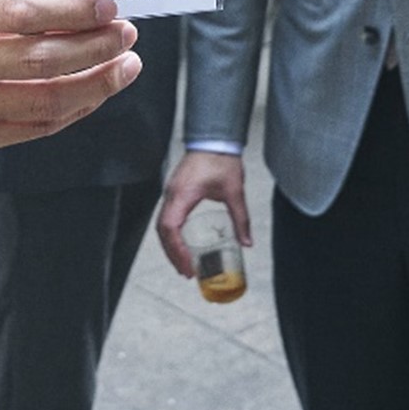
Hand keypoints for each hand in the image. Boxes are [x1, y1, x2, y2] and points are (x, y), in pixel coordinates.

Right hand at [0, 0, 138, 148]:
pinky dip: (76, 108)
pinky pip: (37, 127)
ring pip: (42, 102)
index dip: (72, 13)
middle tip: (127, 36)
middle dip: (93, 48)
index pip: (19, 15)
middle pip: (35, 61)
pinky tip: (97, 89)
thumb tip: (94, 14)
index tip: (109, 9)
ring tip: (126, 66)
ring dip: (96, 85)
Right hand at [156, 150, 249, 277]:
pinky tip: (182, 242)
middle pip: (162, 230)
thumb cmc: (221, 159)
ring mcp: (171, 191)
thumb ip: (240, 218)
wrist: (214, 138)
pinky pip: (167, 215)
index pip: (170, 228)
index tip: (187, 265)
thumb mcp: (234, 191)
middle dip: (172, 253)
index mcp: (183, 195)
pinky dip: (171, 233)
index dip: (176, 249)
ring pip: (162, 224)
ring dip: (170, 245)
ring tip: (182, 262)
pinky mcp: (175, 189)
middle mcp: (172, 194)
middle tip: (185, 271)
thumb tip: (246, 242)